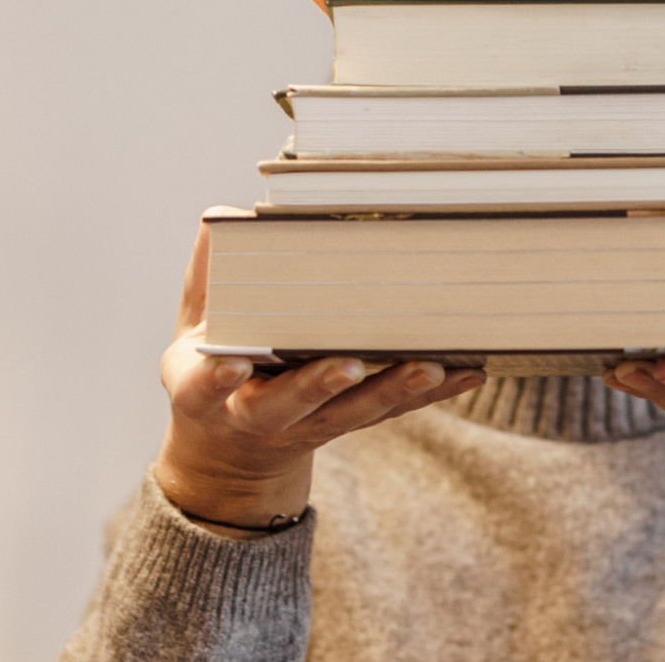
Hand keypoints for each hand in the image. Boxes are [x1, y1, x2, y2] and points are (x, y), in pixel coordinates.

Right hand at [152, 207, 487, 537]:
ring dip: (391, 389)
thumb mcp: (194, 327)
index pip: (206, 387)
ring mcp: (310, 424)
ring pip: (353, 412)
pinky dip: (430, 393)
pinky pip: (394, 410)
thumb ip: (208, 276)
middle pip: (290, 404)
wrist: (232, 448)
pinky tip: (470, 372)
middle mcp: (260, 416)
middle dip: (319, 386)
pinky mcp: (351, 423)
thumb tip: (226, 216)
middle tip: (347, 365)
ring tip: (428, 366)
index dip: (217, 378)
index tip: (233, 363)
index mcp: (208, 393)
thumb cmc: (216, 363)